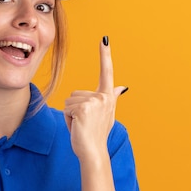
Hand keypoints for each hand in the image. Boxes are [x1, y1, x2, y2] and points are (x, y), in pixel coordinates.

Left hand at [64, 37, 127, 160]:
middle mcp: (103, 97)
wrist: (93, 152)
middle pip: (75, 94)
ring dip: (70, 115)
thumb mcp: (107, 114)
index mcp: (108, 96)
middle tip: (85, 123)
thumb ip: (112, 98)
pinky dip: (68, 120)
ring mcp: (94, 102)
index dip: (105, 55)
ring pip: (69, 102)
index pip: (107, 72)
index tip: (104, 38)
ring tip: (81, 126)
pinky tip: (77, 127)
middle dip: (74, 109)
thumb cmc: (96, 134)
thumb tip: (123, 87)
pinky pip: (66, 109)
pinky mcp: (83, 108)